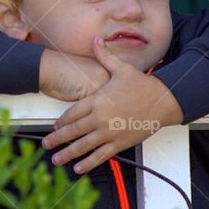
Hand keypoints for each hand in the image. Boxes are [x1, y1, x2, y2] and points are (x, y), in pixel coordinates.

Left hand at [41, 36, 182, 173]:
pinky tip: (78, 169)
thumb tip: (95, 39)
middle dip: (57, 139)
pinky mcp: (120, 143)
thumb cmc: (142, 85)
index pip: (72, 113)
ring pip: (84, 146)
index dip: (60, 121)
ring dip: (68, 154)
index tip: (53, 126)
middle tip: (45, 145)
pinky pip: (101, 155)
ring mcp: (110, 132)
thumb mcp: (121, 68)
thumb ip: (104, 55)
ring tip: (56, 160)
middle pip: (73, 131)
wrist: (164, 101)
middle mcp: (100, 118)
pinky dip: (89, 163)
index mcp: (97, 100)